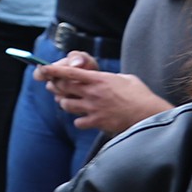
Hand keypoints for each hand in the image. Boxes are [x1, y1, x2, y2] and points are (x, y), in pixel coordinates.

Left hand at [42, 59, 170, 133]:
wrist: (149, 114)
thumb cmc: (140, 95)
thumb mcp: (125, 78)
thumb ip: (108, 77)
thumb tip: (101, 78)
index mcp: (99, 79)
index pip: (70, 72)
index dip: (53, 70)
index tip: (42, 69)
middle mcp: (93, 93)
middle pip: (63, 88)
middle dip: (56, 87)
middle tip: (56, 87)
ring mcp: (93, 108)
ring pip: (66, 105)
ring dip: (66, 103)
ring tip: (72, 102)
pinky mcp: (97, 122)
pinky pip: (78, 122)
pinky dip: (79, 121)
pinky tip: (85, 119)